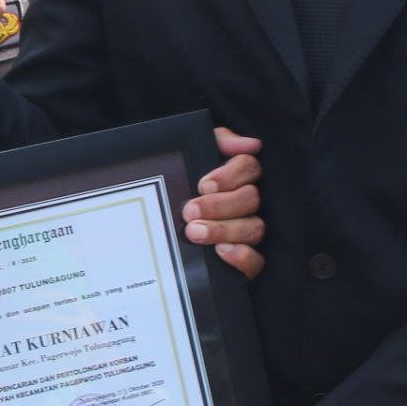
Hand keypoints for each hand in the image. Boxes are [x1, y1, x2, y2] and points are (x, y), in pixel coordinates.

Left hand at [185, 127, 265, 276]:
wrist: (150, 226)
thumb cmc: (176, 188)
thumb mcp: (190, 158)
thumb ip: (218, 142)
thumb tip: (251, 144)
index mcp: (237, 177)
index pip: (250, 167)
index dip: (230, 175)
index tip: (203, 185)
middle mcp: (248, 204)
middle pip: (251, 199)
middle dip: (220, 205)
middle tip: (190, 211)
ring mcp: (248, 233)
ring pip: (254, 228)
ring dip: (224, 229)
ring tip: (194, 231)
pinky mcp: (245, 263)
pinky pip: (257, 262)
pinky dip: (242, 256)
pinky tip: (220, 250)